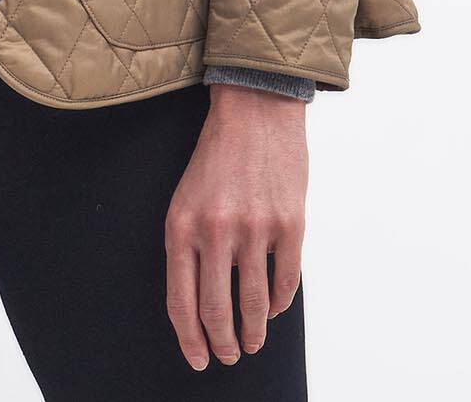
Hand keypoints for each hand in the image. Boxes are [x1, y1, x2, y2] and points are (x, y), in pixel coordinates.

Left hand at [164, 85, 306, 370]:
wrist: (254, 110)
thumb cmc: (216, 158)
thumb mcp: (185, 198)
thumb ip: (188, 247)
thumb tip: (195, 305)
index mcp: (182, 225)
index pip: (181, 301)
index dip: (190, 339)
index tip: (198, 359)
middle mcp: (216, 230)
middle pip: (217, 311)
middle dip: (222, 344)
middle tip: (228, 356)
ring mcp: (255, 228)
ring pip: (253, 303)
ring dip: (253, 332)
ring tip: (252, 342)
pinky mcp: (290, 223)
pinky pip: (285, 281)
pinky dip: (278, 303)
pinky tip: (271, 308)